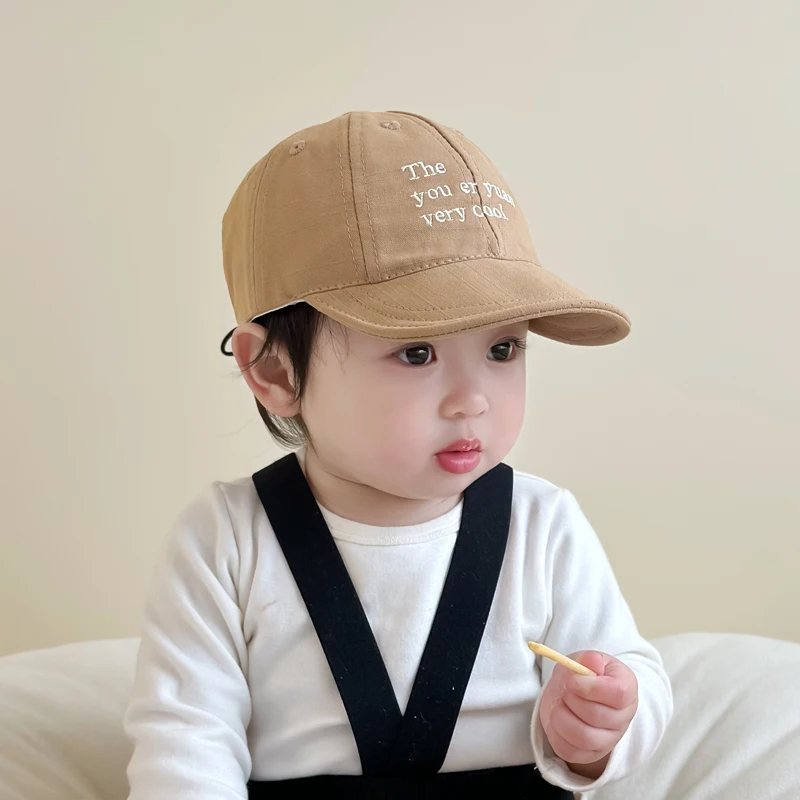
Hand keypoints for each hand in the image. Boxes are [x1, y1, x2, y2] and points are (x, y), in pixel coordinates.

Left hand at [539, 651, 637, 779]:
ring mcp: (608, 740)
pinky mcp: (589, 754)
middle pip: (596, 715)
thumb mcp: (587, 660)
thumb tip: (592, 661)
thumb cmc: (585, 676)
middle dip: (572, 699)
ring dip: (562, 717)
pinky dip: (556, 733)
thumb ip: (589, 659)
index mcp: (626, 690)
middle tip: (564, 689)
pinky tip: (557, 717)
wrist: (577, 695)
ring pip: (584, 737)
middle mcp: (622, 719)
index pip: (617, 693)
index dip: (591, 687)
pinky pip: (570, 751)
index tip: (572, 680)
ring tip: (559, 703)